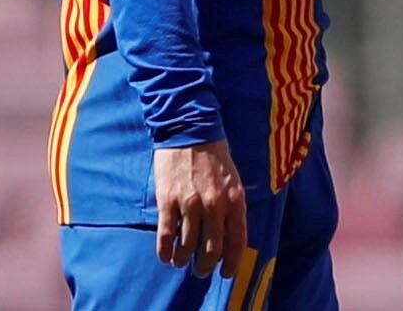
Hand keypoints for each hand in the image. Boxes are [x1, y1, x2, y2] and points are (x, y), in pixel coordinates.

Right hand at [154, 140, 246, 279]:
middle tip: (202, 271)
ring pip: (187, 247)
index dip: (232, 263)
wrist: (190, 129)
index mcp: (234, 199)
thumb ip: (231, 205)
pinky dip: (165, 251)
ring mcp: (190, 203)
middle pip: (211, 250)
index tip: (226, 273)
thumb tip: (228, 233)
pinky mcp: (168, 200)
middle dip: (206, 267)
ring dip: (184, 260)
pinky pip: (166, 235)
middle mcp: (214, 204)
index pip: (237, 241)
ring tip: (181, 262)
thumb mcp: (233, 178)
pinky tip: (166, 256)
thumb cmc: (215, 154)